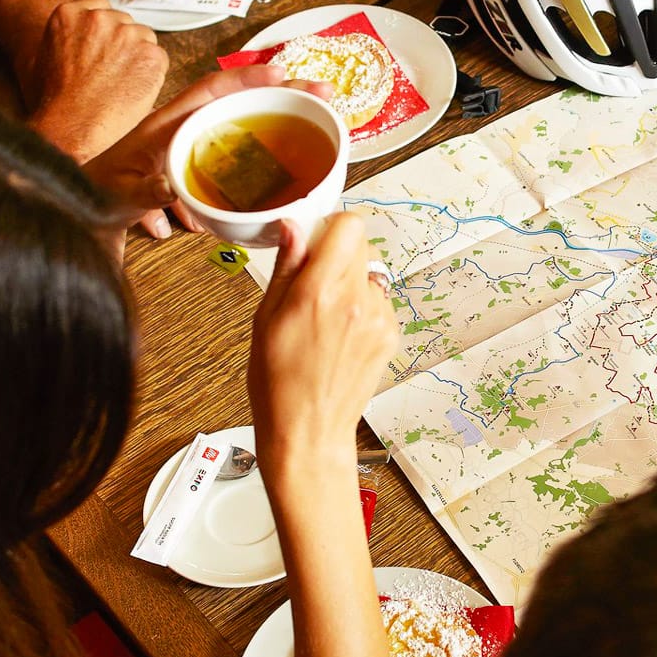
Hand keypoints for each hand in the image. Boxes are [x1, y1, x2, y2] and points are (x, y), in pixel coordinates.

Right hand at [24, 0, 167, 161]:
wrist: (69, 124)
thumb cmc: (57, 99)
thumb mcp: (48, 53)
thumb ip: (72, 34)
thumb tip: (89, 38)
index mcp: (71, 13)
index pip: (102, 9)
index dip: (106, 32)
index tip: (104, 49)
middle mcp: (100, 17)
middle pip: (126, 23)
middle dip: (123, 44)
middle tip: (111, 72)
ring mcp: (126, 34)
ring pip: (145, 39)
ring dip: (139, 58)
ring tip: (119, 84)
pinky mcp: (149, 54)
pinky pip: (159, 59)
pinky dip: (152, 74)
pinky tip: (132, 90)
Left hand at [83, 65, 333, 239]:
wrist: (90, 207)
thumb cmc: (101, 193)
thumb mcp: (118, 194)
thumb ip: (142, 191)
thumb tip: (169, 188)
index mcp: (168, 123)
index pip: (212, 89)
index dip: (247, 79)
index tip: (280, 74)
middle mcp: (189, 126)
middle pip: (243, 98)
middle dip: (285, 91)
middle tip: (322, 91)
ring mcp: (200, 141)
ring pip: (249, 118)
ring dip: (285, 112)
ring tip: (322, 112)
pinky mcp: (206, 160)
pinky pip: (245, 143)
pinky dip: (273, 141)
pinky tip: (298, 150)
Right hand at [247, 214, 396, 477]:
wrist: (308, 432)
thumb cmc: (278, 383)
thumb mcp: (266, 318)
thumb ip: (287, 266)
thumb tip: (292, 227)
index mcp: (320, 292)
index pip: (349, 225)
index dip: (330, 228)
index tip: (315, 243)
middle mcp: (357, 301)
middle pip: (361, 245)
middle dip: (338, 255)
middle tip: (314, 284)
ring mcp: (379, 319)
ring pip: (371, 273)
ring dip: (351, 282)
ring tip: (325, 318)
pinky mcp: (390, 335)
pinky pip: (379, 301)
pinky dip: (363, 307)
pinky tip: (340, 334)